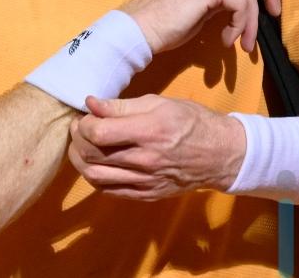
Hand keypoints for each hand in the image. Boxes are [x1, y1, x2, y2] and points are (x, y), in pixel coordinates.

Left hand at [68, 95, 245, 200]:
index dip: (84, 123)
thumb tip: (90, 103)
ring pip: (95, 176)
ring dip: (81, 160)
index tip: (86, 115)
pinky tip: (97, 162)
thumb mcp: (159, 103)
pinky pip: (109, 190)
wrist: (221, 154)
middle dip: (77, 139)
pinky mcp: (146, 194)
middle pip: (92, 155)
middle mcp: (145, 160)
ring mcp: (145, 181)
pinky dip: (95, 176)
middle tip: (80, 127)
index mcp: (149, 132)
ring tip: (83, 145)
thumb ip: (121, 106)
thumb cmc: (191, 121)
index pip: (98, 133)